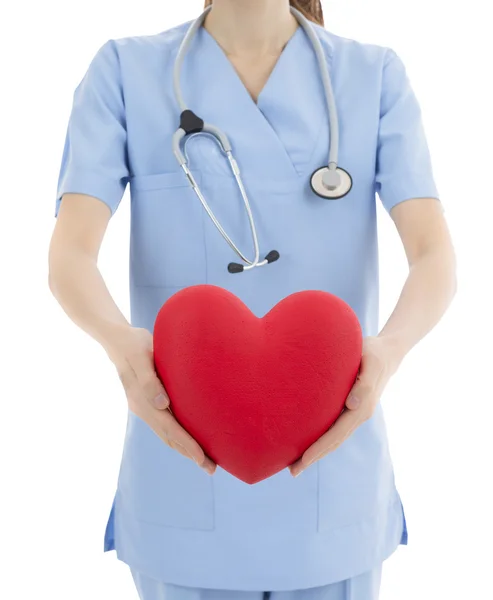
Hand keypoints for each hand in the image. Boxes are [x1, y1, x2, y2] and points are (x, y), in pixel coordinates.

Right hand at [104, 325, 215, 474]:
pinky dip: (178, 436)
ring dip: (185, 449)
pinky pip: (166, 424)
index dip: (187, 444)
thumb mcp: (140, 356)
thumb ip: (149, 380)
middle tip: (211, 469)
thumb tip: (161, 404)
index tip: (202, 458)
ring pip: (167, 434)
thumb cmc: (132, 343)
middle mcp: (143, 408)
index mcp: (141, 400)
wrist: (117, 338)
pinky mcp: (149, 401)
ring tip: (205, 461)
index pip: (169, 428)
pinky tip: (190, 439)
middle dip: (190, 453)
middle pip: (169, 437)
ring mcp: (145, 407)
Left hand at [289, 335, 402, 476]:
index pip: (336, 433)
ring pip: (331, 437)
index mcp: (361, 408)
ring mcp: (352, 412)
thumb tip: (352, 405)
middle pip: (332, 441)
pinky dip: (318, 438)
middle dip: (312, 457)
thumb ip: (364, 384)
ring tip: (293, 464)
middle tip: (292, 472)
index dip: (319, 448)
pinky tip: (304, 441)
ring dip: (314, 451)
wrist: (385, 352)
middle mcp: (356, 414)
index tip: (303, 459)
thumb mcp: (372, 364)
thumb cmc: (374, 354)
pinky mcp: (346, 406)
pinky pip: (331, 426)